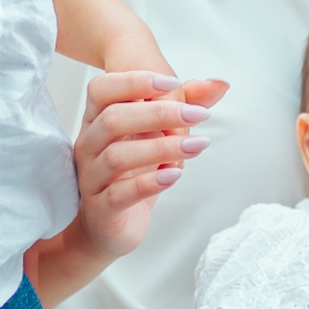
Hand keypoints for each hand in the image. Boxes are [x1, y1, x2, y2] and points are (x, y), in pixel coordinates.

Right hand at [74, 70, 226, 259]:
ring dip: (162, 148)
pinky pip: (120, 194)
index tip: (173, 82)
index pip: (101, 89)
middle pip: (112, 118)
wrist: (112, 227)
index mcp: (95, 121)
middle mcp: (88, 146)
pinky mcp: (101, 209)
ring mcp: (91, 178)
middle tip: (199, 114)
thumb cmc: (134, 174)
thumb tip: (220, 85)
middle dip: (159, 113)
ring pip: (117, 157)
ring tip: (196, 145)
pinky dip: (150, 182)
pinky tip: (175, 175)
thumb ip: (185, 107)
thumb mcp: (160, 135)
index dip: (134, 81)